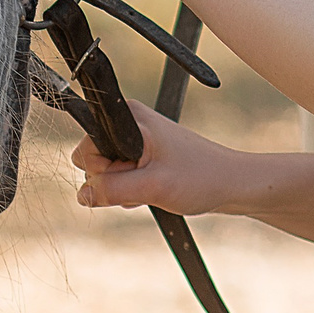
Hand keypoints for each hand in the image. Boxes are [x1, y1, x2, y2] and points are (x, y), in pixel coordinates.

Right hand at [71, 97, 248, 214]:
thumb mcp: (152, 188)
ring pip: (105, 172)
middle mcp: (130, 123)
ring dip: (123, 188)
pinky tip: (153, 190)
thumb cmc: (200, 178)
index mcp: (130, 117)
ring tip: (153, 186)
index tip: (127, 173)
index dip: (99, 167)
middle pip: (92, 161)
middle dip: (112, 180)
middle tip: (144, 182)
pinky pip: (120, 177)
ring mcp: (135, 140)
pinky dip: (131, 190)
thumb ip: (112, 190)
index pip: (85, 146)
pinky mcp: (141, 155)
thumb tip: (82, 195)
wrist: (231, 184)